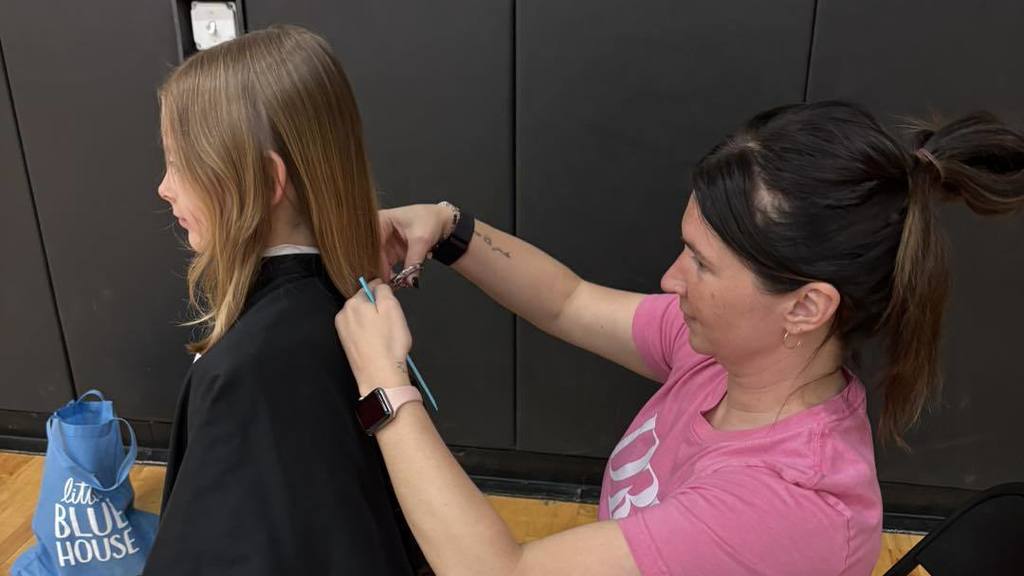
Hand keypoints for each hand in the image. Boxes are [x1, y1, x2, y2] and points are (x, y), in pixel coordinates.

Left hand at [335, 280, 412, 396]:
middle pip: (365, 303)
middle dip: (378, 309)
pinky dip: (369, 334)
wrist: (380, 375)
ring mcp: (343, 330)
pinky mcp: (346, 344)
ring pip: (363, 317)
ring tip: (385, 336)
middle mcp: (344, 314)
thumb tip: (379, 286)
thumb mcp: (392, 308)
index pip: (370, 287)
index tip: (391, 303)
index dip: (384, 293)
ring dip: (374, 322)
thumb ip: (384, 290)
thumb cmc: (388, 345)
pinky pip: (360, 331)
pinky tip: (378, 343)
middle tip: (391, 323)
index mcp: (354, 303)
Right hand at [378, 203, 452, 286]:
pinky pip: (388, 265)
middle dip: (380, 269)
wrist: (444, 222)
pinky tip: (395, 282)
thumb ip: (414, 260)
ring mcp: (386, 243)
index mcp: (381, 220)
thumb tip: (409, 279)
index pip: (373, 243)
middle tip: (384, 284)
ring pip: (380, 262)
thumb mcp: (422, 239)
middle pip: (374, 254)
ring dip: (385, 274)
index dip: (375, 260)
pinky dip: (392, 274)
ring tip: (390, 285)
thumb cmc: (430, 219)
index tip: (380, 275)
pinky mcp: (393, 252)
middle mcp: (380, 231)